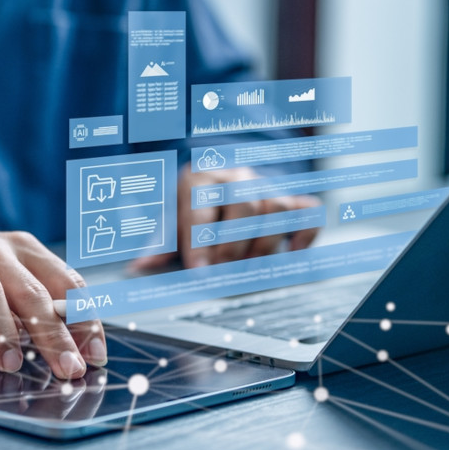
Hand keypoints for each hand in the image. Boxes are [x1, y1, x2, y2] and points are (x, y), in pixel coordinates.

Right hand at [0, 231, 106, 379]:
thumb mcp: (9, 292)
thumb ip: (39, 314)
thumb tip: (77, 354)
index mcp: (24, 249)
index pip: (65, 281)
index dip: (83, 319)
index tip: (93, 356)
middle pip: (30, 290)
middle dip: (53, 333)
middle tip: (66, 368)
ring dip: (4, 332)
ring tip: (13, 365)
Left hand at [133, 165, 320, 269]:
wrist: (219, 177)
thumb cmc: (192, 204)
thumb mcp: (171, 218)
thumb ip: (161, 243)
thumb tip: (140, 267)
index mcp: (200, 177)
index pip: (201, 206)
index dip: (200, 241)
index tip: (199, 270)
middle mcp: (236, 177)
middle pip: (244, 205)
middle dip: (232, 245)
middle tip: (222, 272)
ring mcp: (266, 186)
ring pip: (276, 208)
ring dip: (262, 243)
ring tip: (246, 266)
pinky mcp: (291, 200)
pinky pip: (308, 212)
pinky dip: (304, 234)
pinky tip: (290, 253)